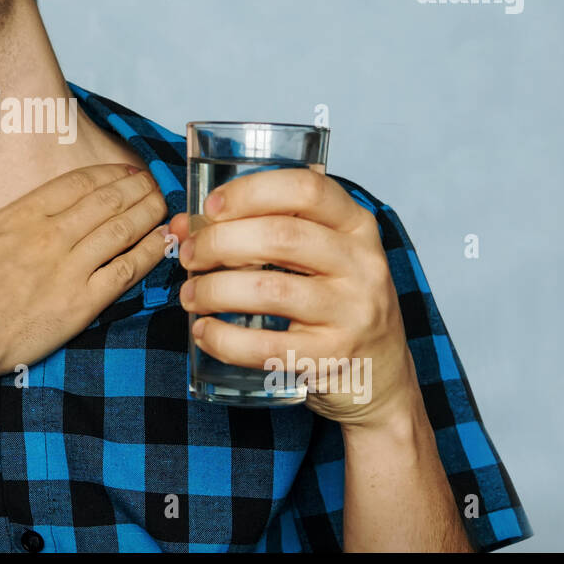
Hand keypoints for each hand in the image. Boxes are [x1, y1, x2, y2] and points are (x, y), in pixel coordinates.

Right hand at [0, 164, 168, 387]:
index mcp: (17, 217)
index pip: (74, 185)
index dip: (105, 174)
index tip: (125, 171)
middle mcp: (48, 236)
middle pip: (104, 201)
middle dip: (135, 189)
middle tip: (156, 182)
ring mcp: (67, 269)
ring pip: (120, 230)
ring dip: (148, 213)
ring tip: (166, 204)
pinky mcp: (79, 304)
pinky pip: (125, 271)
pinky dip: (149, 254)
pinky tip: (165, 243)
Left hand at [168, 167, 418, 428]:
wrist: (380, 374)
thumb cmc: (334, 301)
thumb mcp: (314, 256)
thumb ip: (256, 230)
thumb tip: (183, 224)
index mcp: (356, 226)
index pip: (306, 188)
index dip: (250, 192)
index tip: (211, 208)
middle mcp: (362, 264)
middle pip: (280, 236)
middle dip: (218, 243)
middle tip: (190, 256)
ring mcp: (352, 312)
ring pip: (270, 290)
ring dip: (214, 290)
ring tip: (191, 295)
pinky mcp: (333, 357)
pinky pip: (268, 346)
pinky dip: (225, 339)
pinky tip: (205, 332)